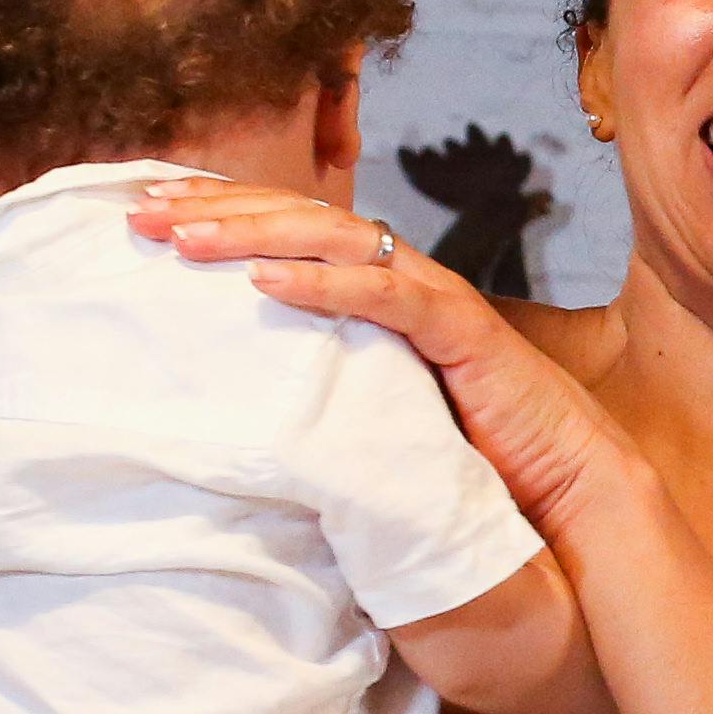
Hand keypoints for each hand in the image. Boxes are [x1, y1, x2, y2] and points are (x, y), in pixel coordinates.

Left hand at [135, 181, 647, 533]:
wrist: (575, 505)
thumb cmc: (477, 475)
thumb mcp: (371, 429)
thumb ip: (317, 407)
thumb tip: (228, 422)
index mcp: (377, 299)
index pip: (290, 237)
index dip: (220, 218)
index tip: (146, 221)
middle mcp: (404, 284)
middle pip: (301, 220)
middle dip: (217, 209)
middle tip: (137, 215)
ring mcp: (437, 302)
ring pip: (338, 240)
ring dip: (255, 233)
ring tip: (182, 238)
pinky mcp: (468, 335)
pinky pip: (389, 297)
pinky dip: (325, 285)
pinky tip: (264, 283)